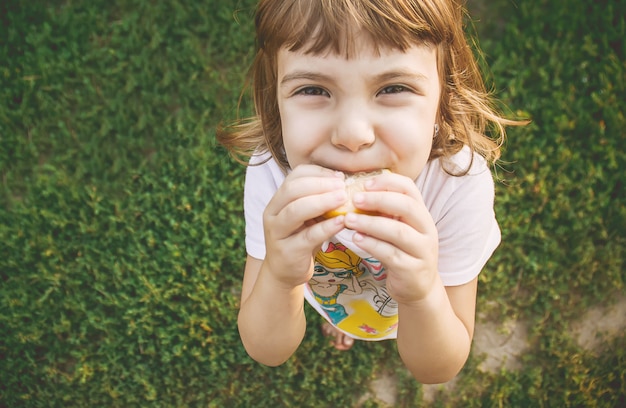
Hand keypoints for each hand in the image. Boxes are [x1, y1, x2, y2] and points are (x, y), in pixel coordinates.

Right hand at [262, 165, 347, 287]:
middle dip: (320, 184)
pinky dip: (326, 227)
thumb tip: (343, 181)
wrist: (285, 272)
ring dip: (322, 202)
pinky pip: (308, 236)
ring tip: (343, 198)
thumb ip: (318, 200)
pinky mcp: (288, 252)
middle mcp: (273, 214)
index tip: (339, 176)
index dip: (317, 173)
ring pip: (296, 211)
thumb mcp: (306, 217)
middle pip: (292, 190)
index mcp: (277, 200)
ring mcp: (277, 233)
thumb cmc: (300, 239)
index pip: (293, 177)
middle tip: (342, 186)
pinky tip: (342, 222)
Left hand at [342, 172, 438, 303]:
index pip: (409, 189)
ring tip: (349, 220)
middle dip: (379, 200)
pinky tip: (356, 239)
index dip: (387, 182)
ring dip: (370, 223)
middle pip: (406, 206)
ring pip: (397, 231)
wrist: (418, 287)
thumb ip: (384, 212)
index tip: (365, 183)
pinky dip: (371, 245)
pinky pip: (390, 254)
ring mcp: (422, 250)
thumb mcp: (398, 228)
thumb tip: (356, 192)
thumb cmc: (402, 251)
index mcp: (422, 214)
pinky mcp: (412, 269)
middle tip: (355, 199)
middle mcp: (427, 229)